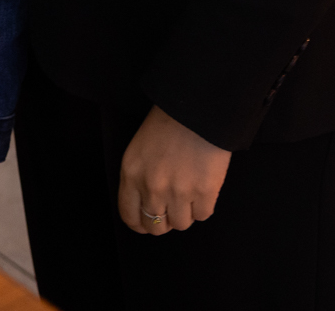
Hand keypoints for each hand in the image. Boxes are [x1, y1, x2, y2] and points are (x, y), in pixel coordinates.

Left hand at [119, 106, 230, 234]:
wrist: (196, 108)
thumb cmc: (167, 123)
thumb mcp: (139, 150)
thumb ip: (138, 179)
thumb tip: (148, 206)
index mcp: (131, 175)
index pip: (130, 216)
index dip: (140, 224)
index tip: (147, 222)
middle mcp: (152, 188)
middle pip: (155, 226)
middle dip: (164, 222)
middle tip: (171, 209)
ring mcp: (179, 192)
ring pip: (181, 224)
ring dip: (185, 213)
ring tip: (189, 195)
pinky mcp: (205, 192)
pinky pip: (203, 215)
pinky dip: (203, 207)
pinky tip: (202, 190)